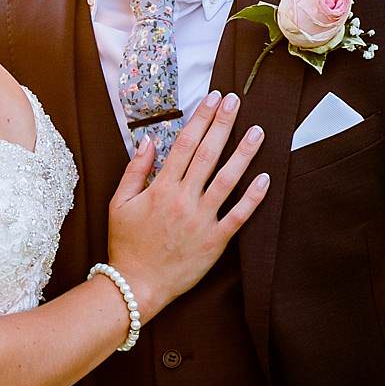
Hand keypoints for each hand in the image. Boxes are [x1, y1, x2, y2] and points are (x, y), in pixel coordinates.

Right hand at [103, 96, 267, 316]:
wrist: (134, 287)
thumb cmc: (126, 246)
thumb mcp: (119, 204)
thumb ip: (134, 171)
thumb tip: (150, 140)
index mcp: (161, 188)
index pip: (185, 144)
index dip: (202, 118)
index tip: (214, 98)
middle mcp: (183, 200)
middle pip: (208, 154)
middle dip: (223, 124)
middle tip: (237, 100)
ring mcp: (200, 221)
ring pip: (227, 180)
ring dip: (244, 154)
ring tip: (258, 131)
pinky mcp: (214, 242)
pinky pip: (237, 216)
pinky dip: (253, 198)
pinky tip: (265, 178)